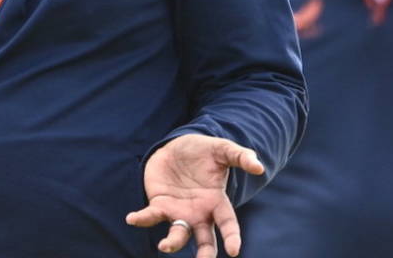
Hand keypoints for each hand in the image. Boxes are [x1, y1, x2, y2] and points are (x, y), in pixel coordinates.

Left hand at [126, 134, 264, 256]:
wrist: (175, 146)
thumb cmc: (203, 151)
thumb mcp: (222, 149)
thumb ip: (240, 156)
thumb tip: (259, 167)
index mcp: (216, 202)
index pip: (227, 223)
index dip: (232, 236)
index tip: (234, 250)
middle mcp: (199, 212)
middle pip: (204, 240)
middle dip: (205, 253)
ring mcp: (179, 211)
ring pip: (178, 234)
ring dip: (172, 242)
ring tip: (164, 246)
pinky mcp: (159, 205)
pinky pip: (151, 216)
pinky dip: (142, 219)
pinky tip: (132, 218)